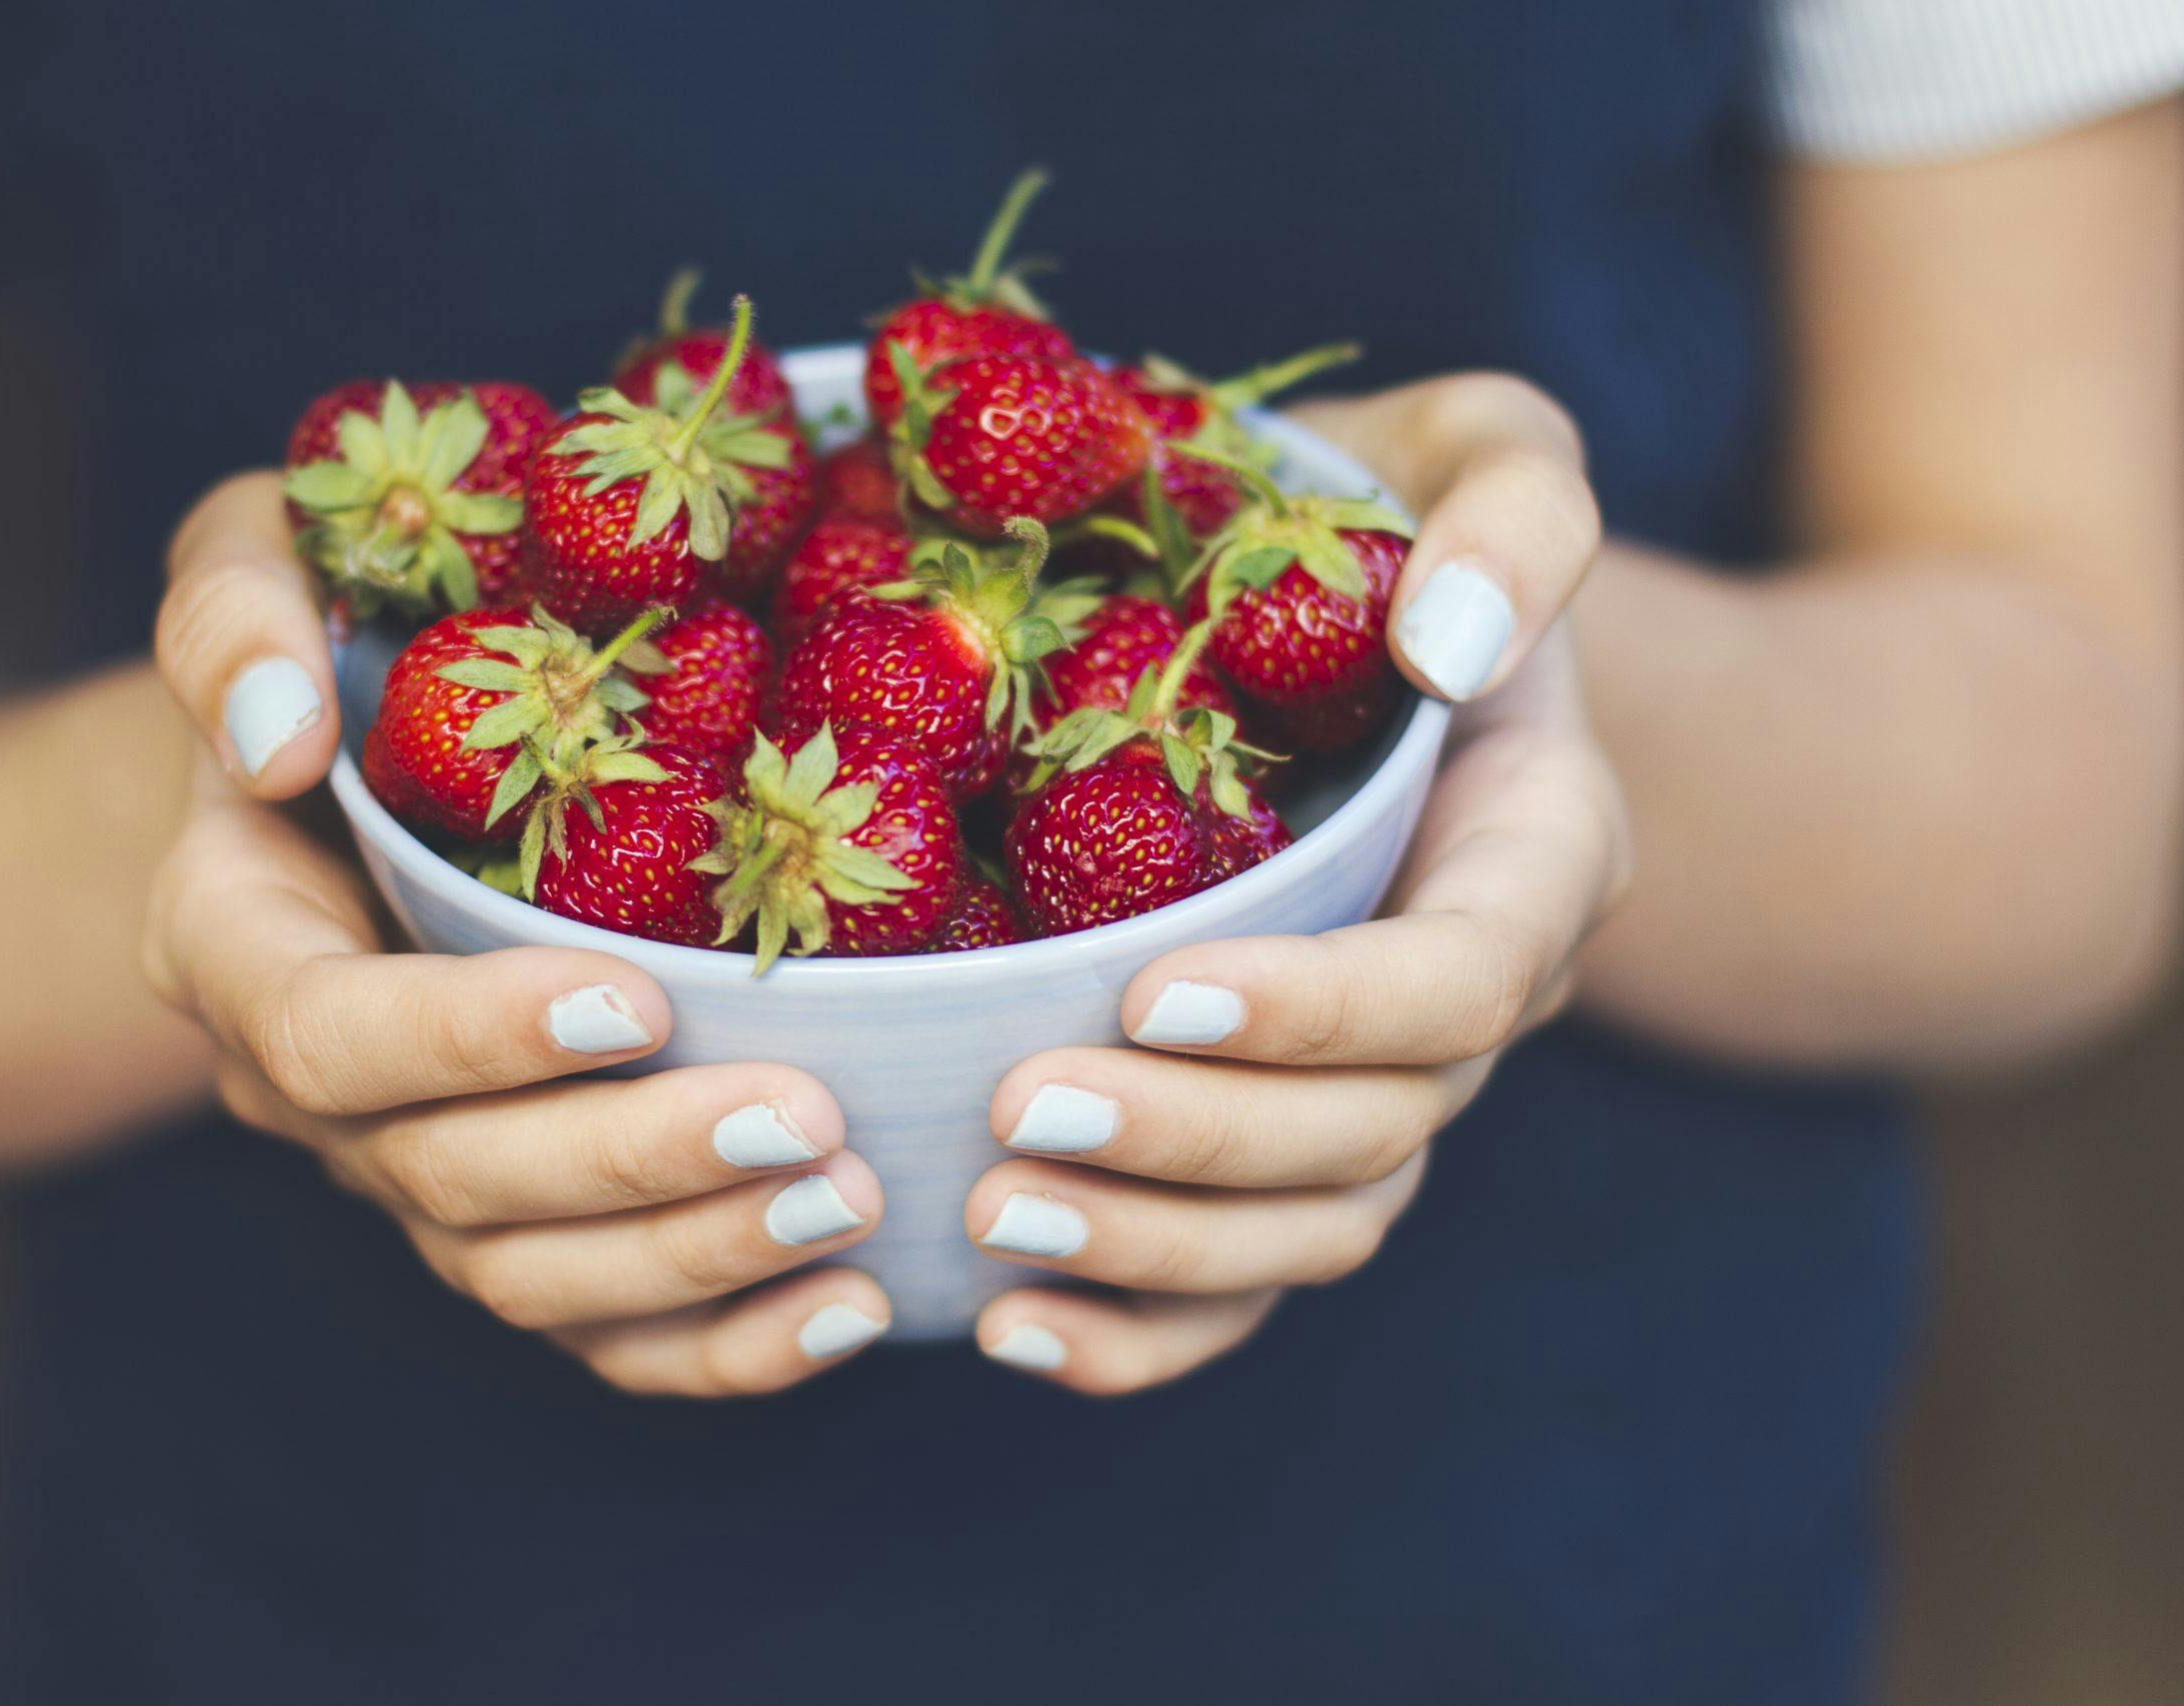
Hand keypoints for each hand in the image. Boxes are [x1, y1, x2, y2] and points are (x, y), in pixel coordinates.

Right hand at [144, 474, 894, 1394]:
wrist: (368, 746)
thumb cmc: (339, 626)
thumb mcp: (261, 554)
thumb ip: (236, 614)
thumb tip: (284, 738)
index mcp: (237, 946)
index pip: (327, 1037)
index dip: (467, 1041)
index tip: (629, 998)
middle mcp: (318, 1093)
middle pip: (452, 1181)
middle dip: (630, 1163)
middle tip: (803, 1118)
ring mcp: (417, 1173)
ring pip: (530, 1278)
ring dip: (691, 1258)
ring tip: (848, 1198)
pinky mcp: (520, 1222)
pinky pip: (600, 1332)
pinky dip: (720, 1346)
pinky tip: (848, 1304)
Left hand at [968, 374, 1627, 1393]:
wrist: (1351, 614)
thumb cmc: (1394, 516)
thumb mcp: (1484, 449)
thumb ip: (1516, 514)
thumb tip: (1452, 646)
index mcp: (1529, 854)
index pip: (1459, 980)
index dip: (1325, 1012)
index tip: (1155, 984)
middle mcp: (1467, 996)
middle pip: (1372, 1137)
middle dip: (1199, 1143)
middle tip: (1018, 1110)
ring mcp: (1376, 1086)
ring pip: (1307, 1232)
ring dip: (1155, 1249)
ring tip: (991, 1219)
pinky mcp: (1281, 1134)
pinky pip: (1242, 1281)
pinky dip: (1141, 1333)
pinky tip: (1006, 1326)